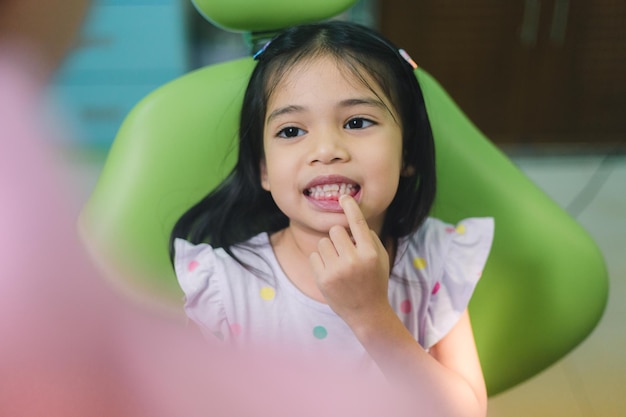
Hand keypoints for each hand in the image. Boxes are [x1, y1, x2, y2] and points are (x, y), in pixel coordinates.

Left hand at [309, 195, 391, 328]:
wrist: (367, 313)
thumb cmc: (374, 280)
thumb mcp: (381, 258)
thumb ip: (368, 238)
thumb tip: (351, 218)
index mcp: (370, 254)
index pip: (358, 224)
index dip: (350, 208)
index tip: (344, 197)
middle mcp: (354, 261)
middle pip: (336, 230)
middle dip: (339, 238)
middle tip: (345, 251)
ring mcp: (337, 271)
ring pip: (323, 242)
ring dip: (329, 249)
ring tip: (339, 264)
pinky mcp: (323, 279)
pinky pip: (314, 256)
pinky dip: (320, 261)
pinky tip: (330, 272)